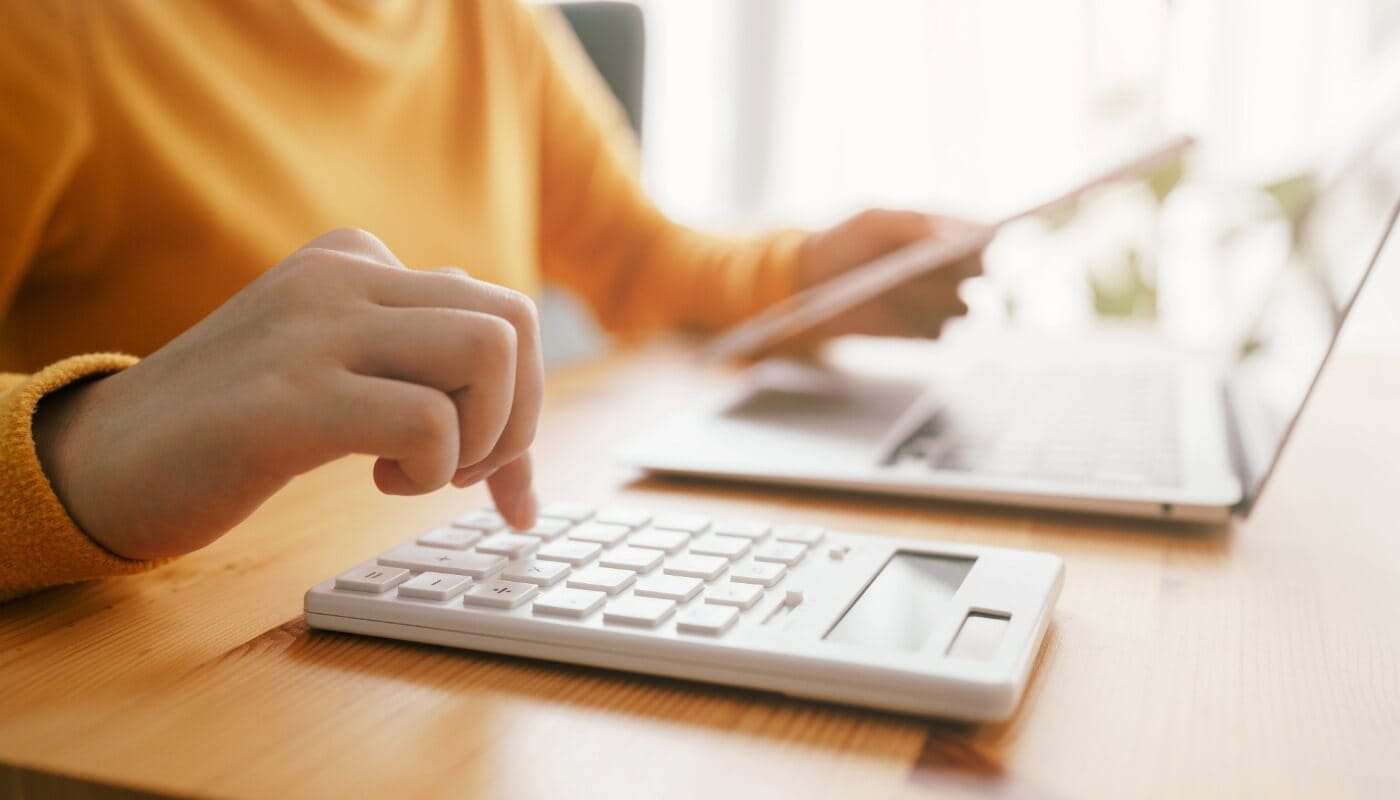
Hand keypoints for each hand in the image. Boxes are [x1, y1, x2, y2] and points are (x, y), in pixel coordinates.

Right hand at [31, 229, 542, 559]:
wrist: (103, 459)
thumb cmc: (232, 429)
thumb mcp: (335, 374)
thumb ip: (416, 373)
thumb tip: (522, 453)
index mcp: (355, 260)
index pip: (498, 310)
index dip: (525, 406)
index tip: (503, 483)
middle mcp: (342, 277)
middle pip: (513, 321)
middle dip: (519, 417)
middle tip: (465, 471)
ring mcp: (315, 330)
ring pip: (488, 352)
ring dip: (484, 436)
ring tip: (424, 473)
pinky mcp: (290, 398)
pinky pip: (429, 420)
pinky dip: (432, 468)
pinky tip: (379, 481)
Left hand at [795, 208, 986, 338]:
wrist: (820, 280)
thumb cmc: (851, 241)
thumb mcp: (875, 222)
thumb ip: (912, 224)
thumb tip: (945, 241)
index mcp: (949, 232)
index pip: (980, 237)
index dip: (976, 241)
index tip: (956, 244)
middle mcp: (955, 268)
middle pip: (978, 273)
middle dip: (953, 271)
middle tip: (922, 266)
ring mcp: (945, 302)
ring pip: (961, 306)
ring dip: (929, 298)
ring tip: (893, 288)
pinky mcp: (927, 330)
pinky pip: (936, 331)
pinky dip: (916, 323)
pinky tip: (890, 313)